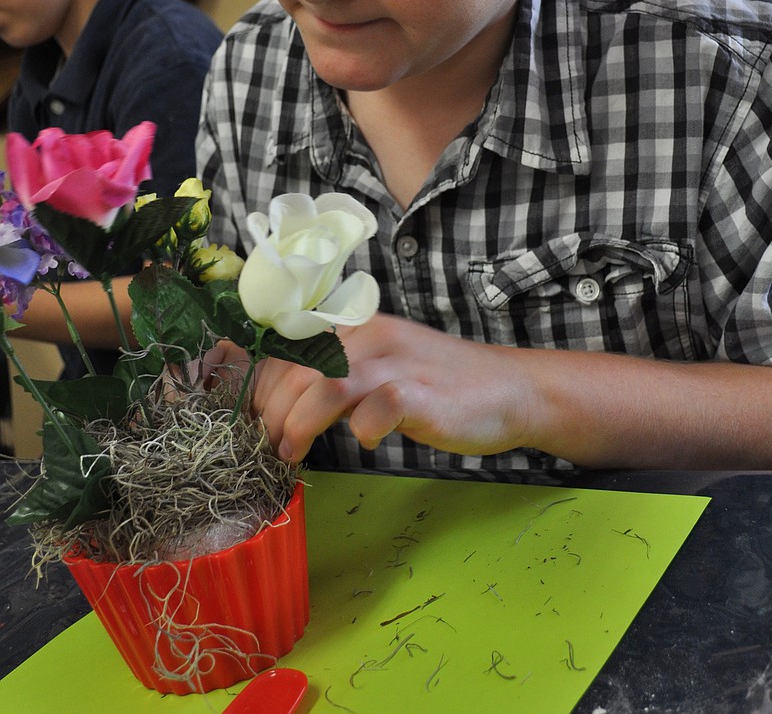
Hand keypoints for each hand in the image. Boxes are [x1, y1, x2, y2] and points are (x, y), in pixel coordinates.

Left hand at [240, 314, 537, 462]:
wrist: (509, 388)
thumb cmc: (439, 386)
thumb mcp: (381, 366)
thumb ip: (337, 374)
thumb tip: (281, 403)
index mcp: (357, 327)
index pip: (288, 345)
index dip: (262, 383)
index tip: (253, 419)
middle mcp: (372, 337)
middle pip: (298, 367)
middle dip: (272, 411)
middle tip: (269, 445)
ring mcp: (397, 363)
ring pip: (325, 384)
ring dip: (299, 423)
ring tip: (290, 451)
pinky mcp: (420, 394)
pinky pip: (375, 412)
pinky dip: (361, 433)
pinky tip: (367, 443)